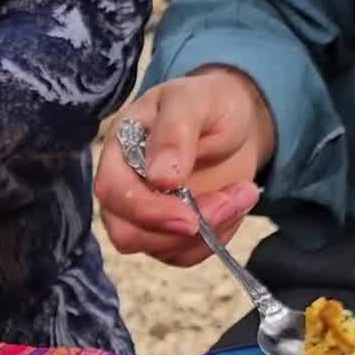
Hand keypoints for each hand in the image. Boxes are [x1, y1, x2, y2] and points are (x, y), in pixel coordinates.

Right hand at [96, 67, 275, 266]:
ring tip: (242, 194)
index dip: (146, 210)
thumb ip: (174, 132)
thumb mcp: (195, 100)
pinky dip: (218, 238)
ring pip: (160, 249)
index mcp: (120, 150)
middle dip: (181, 230)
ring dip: (208, 232)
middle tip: (229, 202)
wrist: (236, 121)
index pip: (112, 192)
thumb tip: (159, 177)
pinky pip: (186, 254)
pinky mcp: (171, 233)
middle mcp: (125, 188)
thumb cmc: (209, 103)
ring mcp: (146, 215)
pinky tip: (237, 204)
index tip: (188, 215)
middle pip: (128, 233)